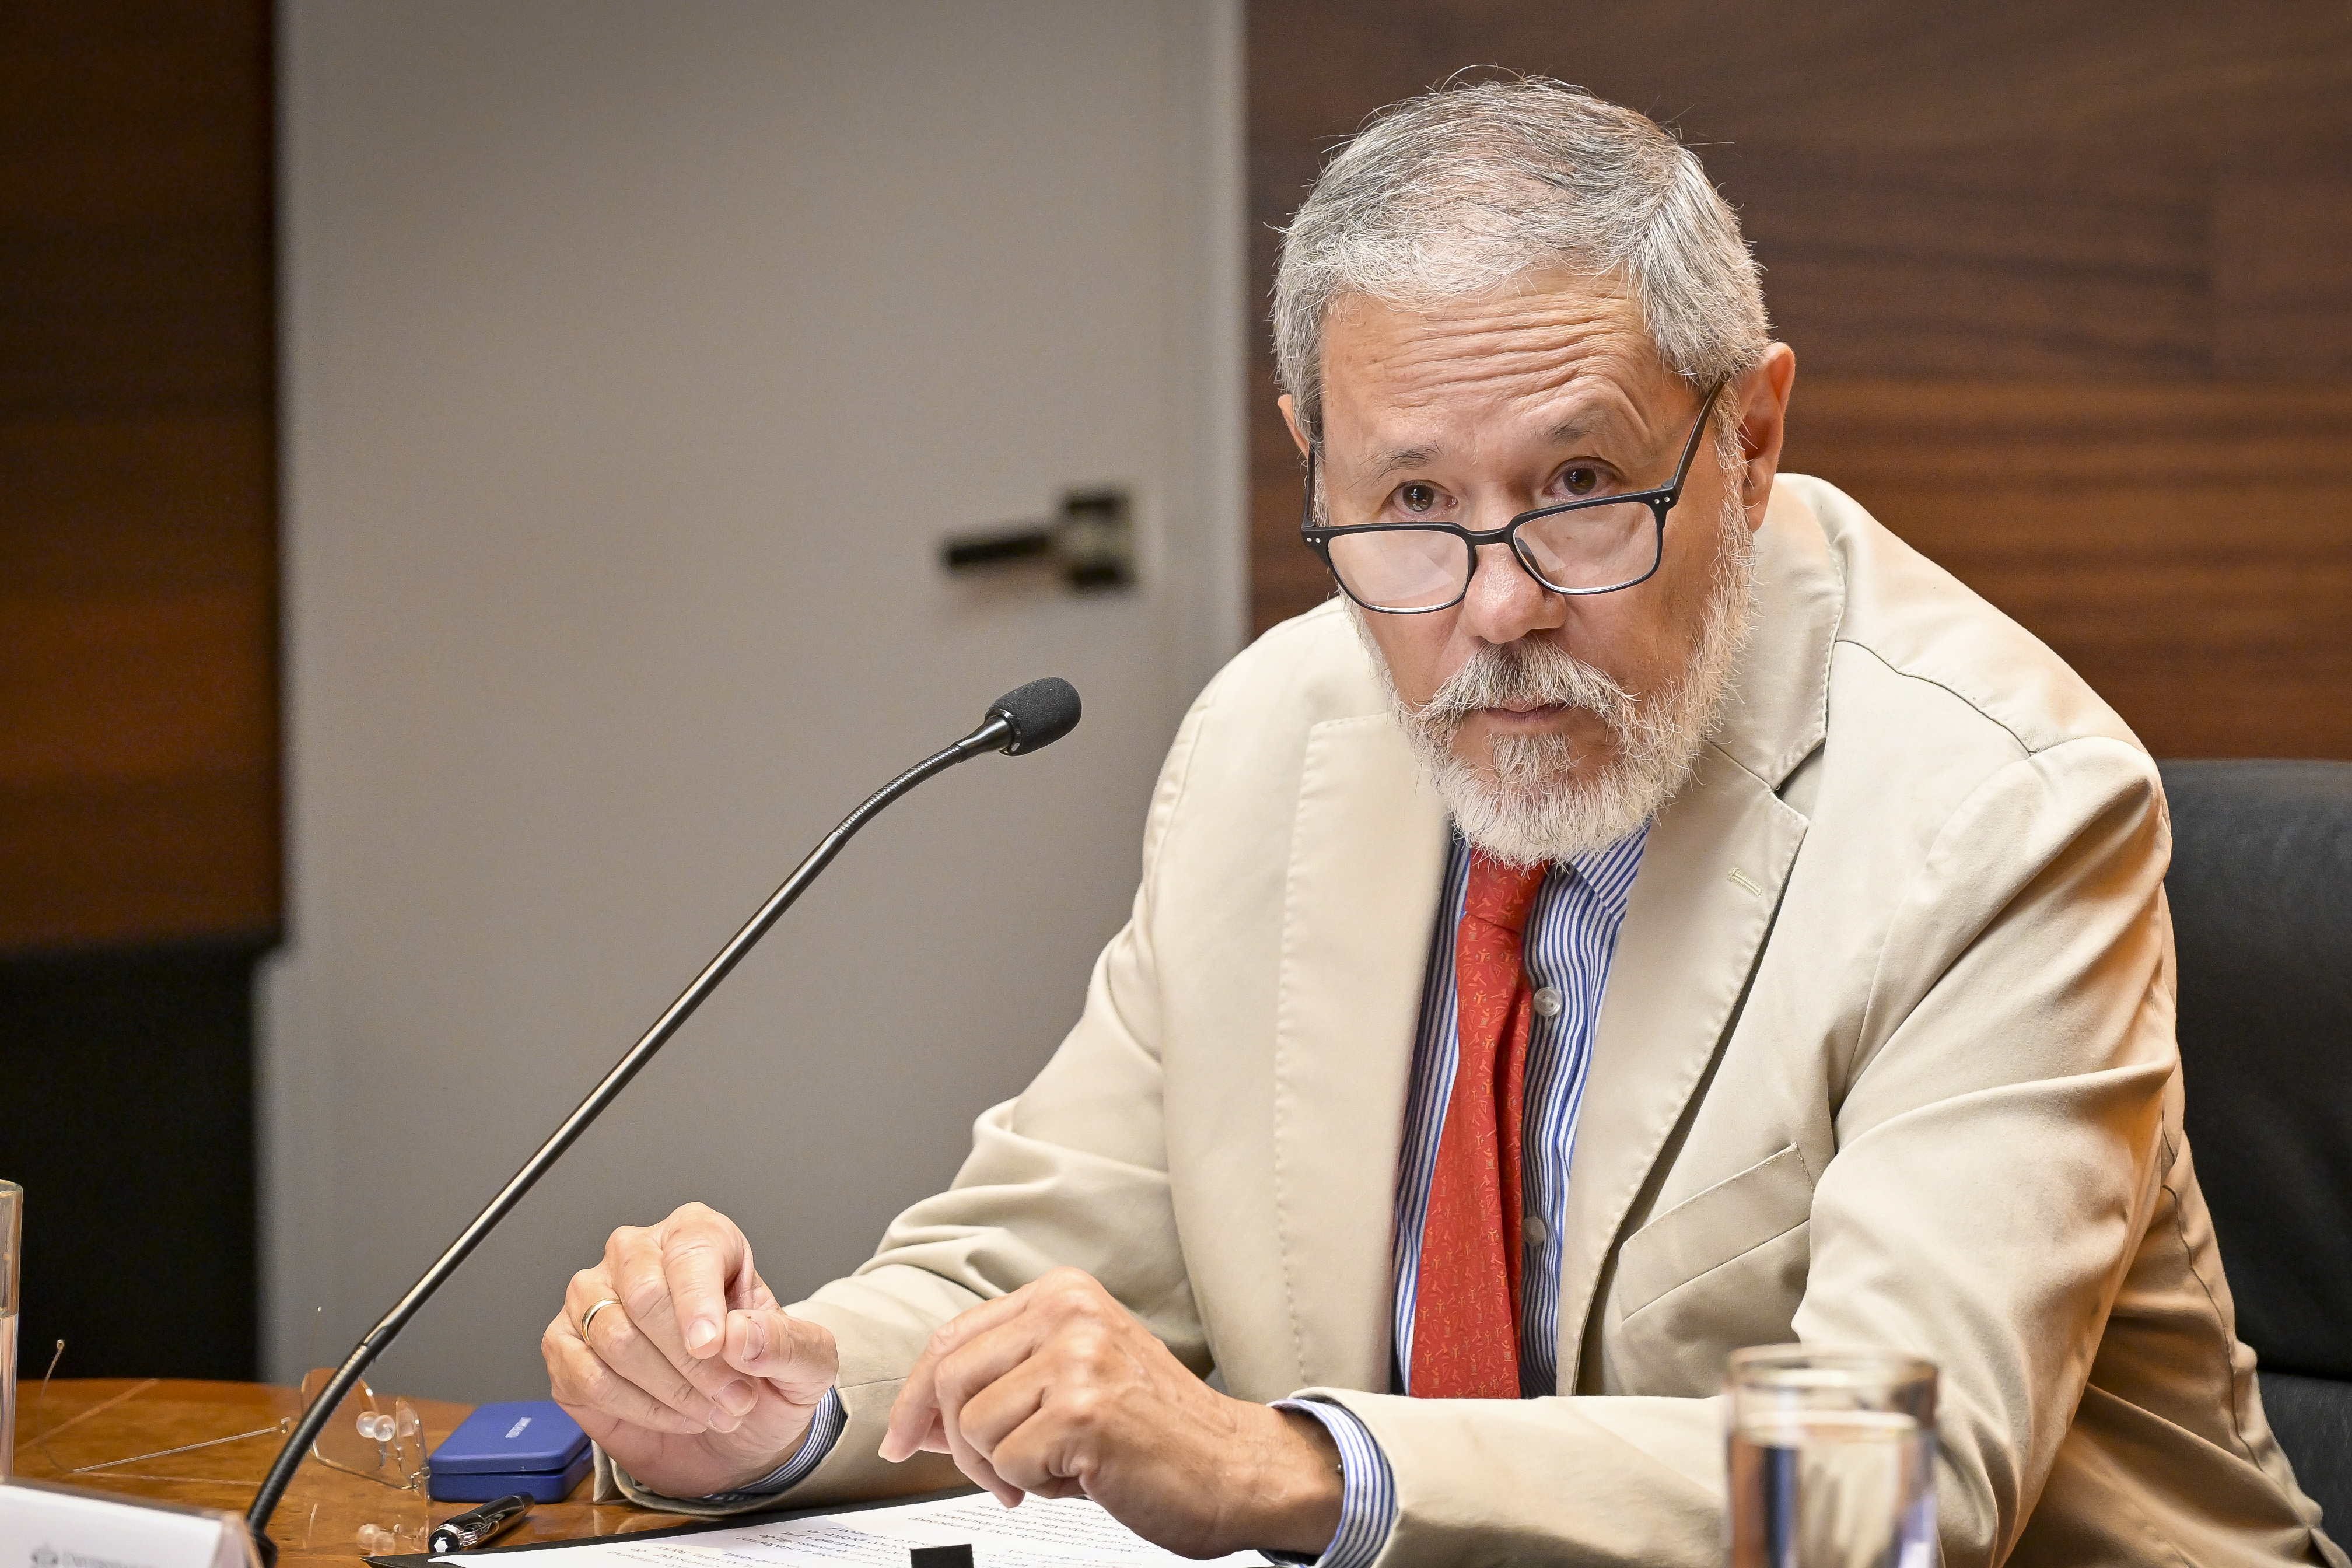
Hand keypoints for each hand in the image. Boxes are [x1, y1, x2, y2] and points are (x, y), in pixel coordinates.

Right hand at [543, 1202, 839, 1496]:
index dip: (699, 1301)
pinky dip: (637, 1408)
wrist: (735, 1433)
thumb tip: (740, 1334)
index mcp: (698, 1235)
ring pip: (615, 1338)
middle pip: (645, 1294)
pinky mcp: (566, 1348)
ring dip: (671, 1390)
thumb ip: (785, 1343)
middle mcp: (638, 1256)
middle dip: (691, 1361)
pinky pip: (587, 1376)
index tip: (713, 1346)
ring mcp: (593, 1299)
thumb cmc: (764, 1380)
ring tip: (716, 1412)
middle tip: (734, 1399)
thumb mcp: (806, 1364)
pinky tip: (675, 1417)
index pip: (689, 1253)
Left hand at [879, 1268, 1342, 1558]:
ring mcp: (1078, 1358)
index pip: (952, 1337)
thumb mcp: (1077, 1377)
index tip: (903, 1437)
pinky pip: (1009, 1465)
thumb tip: (917, 1417)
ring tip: (1060, 1468)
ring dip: (1003, 1468)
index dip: (917, 1396)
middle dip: (956, 1443)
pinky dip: (1036, 1487)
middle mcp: (1070, 1312)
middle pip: (948, 1378)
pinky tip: (1083, 1478)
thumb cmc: (1160, 1431)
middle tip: (999, 1476)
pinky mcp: (1084, 1413)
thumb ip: (1003, 1380)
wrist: (1239, 1468)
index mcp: (1065, 1294)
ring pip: (973, 1425)